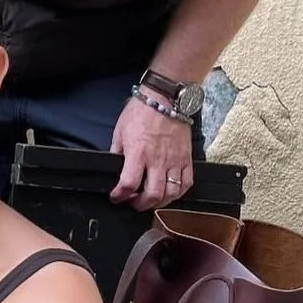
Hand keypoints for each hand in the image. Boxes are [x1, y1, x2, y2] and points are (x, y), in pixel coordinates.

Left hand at [109, 93, 192, 210]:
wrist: (165, 98)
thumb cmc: (141, 111)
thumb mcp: (120, 131)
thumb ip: (118, 152)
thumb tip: (115, 168)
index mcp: (138, 153)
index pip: (128, 184)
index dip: (119, 196)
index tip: (115, 197)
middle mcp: (157, 160)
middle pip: (152, 195)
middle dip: (140, 205)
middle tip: (133, 202)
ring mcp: (175, 160)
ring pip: (171, 193)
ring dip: (159, 202)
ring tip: (150, 200)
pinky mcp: (187, 158)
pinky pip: (186, 183)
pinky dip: (178, 193)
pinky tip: (170, 193)